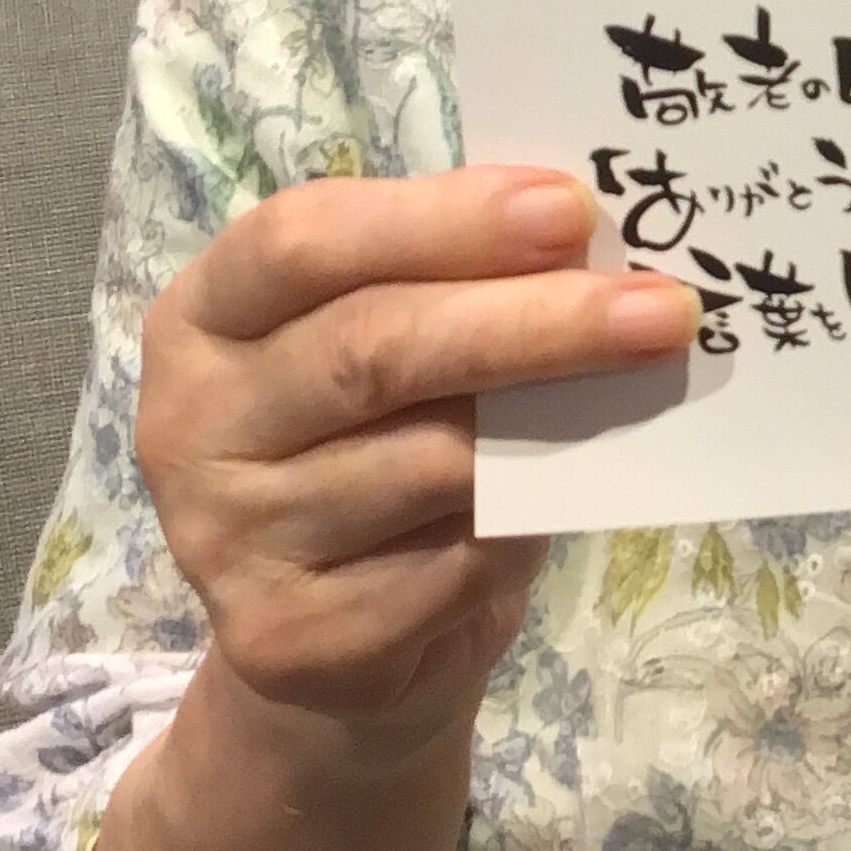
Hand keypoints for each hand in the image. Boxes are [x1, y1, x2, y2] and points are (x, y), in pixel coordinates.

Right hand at [134, 164, 693, 758]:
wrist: (337, 643)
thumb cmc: (379, 445)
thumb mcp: (389, 344)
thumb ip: (452, 286)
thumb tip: (592, 245)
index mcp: (203, 316)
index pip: (301, 239)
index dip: (440, 219)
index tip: (569, 207)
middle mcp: (191, 424)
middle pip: (374, 349)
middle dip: (533, 321)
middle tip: (659, 308)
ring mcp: (226, 541)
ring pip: (428, 462)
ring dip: (553, 426)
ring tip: (639, 390)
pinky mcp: (288, 638)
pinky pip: (451, 564)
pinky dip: (525, 526)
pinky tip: (563, 503)